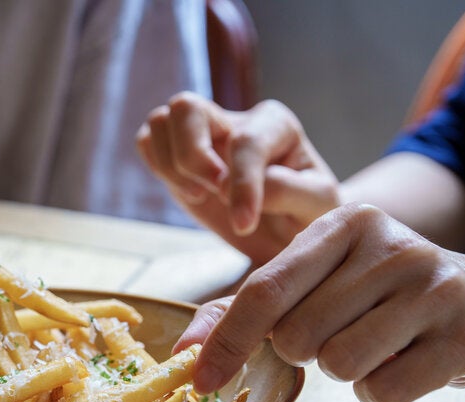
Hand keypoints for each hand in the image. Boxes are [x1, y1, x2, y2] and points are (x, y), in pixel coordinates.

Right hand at [136, 92, 339, 264]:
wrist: (286, 231)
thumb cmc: (305, 215)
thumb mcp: (317, 206)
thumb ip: (289, 190)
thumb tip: (232, 186)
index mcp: (275, 124)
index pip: (246, 141)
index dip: (241, 184)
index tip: (244, 224)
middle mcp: (234, 119)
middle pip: (186, 107)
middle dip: (192, 155)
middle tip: (211, 193)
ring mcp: (202, 134)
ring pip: (161, 120)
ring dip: (171, 164)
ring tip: (199, 196)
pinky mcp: (177, 154)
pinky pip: (147, 142)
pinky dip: (157, 167)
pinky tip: (187, 192)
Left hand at [174, 203, 464, 401]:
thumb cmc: (377, 293)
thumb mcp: (315, 280)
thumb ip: (245, 307)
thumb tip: (185, 352)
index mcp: (343, 224)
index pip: (264, 290)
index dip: (227, 341)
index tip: (201, 379)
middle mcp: (391, 246)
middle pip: (297, 336)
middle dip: (304, 351)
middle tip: (340, 331)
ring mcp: (433, 289)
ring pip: (338, 365)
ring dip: (343, 372)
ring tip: (374, 343)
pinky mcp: (463, 336)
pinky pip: (382, 393)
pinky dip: (378, 393)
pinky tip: (400, 362)